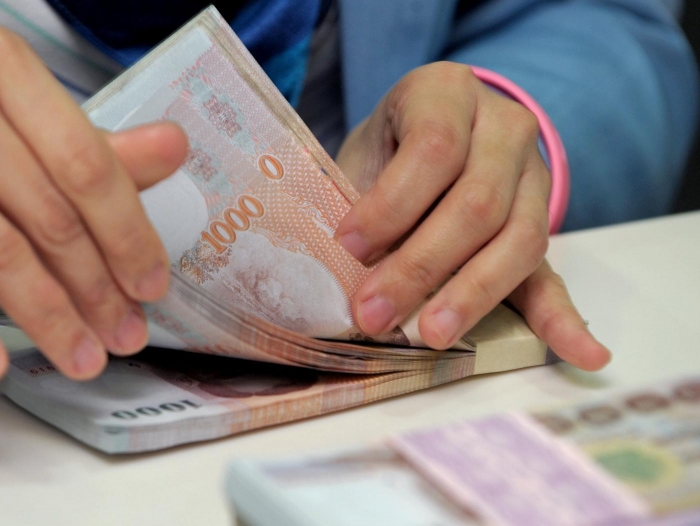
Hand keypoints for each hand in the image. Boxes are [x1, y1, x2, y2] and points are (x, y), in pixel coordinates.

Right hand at [0, 27, 186, 382]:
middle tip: (124, 335)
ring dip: (47, 317)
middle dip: (96, 288)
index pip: (88, 165)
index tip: (150, 286)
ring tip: (82, 358)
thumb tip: (173, 148)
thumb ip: (92, 142)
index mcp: (4, 67)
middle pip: (49, 214)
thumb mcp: (16, 107)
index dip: (128, 234)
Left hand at [334, 62, 609, 370]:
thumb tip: (338, 275)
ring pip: (517, 238)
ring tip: (431, 336)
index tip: (349, 245)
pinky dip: (565, 319)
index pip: (434, 148)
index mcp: (448, 93)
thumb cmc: (383, 152)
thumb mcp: (364, 156)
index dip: (392, 203)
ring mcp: (533, 174)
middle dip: (421, 265)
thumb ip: (364, 205)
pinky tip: (585, 355)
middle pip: (476, 202)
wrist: (426, 138)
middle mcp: (503, 126)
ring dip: (471, 295)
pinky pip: (555, 272)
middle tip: (374, 312)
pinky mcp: (541, 225)